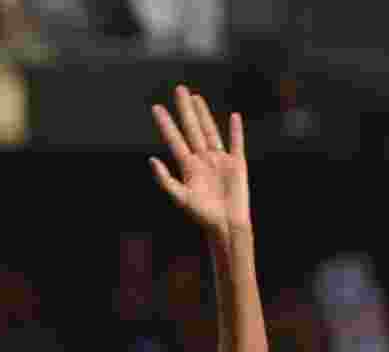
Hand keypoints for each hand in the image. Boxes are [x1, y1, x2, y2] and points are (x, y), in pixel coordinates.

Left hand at [150, 85, 250, 242]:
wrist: (225, 224)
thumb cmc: (202, 215)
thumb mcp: (180, 197)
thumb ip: (165, 180)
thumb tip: (151, 160)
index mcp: (187, 166)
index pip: (174, 139)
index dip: (166, 123)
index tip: (156, 107)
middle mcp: (202, 159)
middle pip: (191, 128)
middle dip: (185, 109)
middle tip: (178, 89)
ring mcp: (219, 160)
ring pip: (210, 131)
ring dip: (203, 114)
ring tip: (195, 98)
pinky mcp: (237, 164)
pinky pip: (236, 143)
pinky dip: (236, 130)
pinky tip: (234, 117)